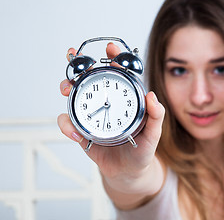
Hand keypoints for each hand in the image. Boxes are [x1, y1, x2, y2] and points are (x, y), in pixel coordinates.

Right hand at [58, 44, 164, 190]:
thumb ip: (156, 116)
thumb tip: (152, 96)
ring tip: (67, 89)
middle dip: (80, 67)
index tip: (111, 50)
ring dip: (67, 87)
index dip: (115, 59)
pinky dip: (67, 125)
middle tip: (77, 62)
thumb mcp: (154, 133)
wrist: (128, 173)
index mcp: (126, 100)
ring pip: (76, 95)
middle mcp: (107, 103)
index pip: (120, 74)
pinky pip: (69, 123)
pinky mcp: (82, 130)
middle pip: (91, 79)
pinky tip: (75, 133)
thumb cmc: (142, 150)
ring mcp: (93, 115)